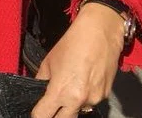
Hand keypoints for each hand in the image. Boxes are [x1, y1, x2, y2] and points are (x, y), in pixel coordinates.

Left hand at [31, 3, 124, 117]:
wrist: (99, 33)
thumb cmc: (72, 44)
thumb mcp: (48, 62)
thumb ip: (42, 81)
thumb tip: (39, 92)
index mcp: (61, 92)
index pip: (43, 115)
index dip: (37, 115)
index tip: (35, 113)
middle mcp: (79, 100)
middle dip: (54, 115)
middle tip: (50, 106)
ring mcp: (95, 99)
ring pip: (78, 111)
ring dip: (70, 106)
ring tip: (69, 88)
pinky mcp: (106, 95)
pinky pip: (90, 102)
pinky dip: (83, 97)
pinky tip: (81, 83)